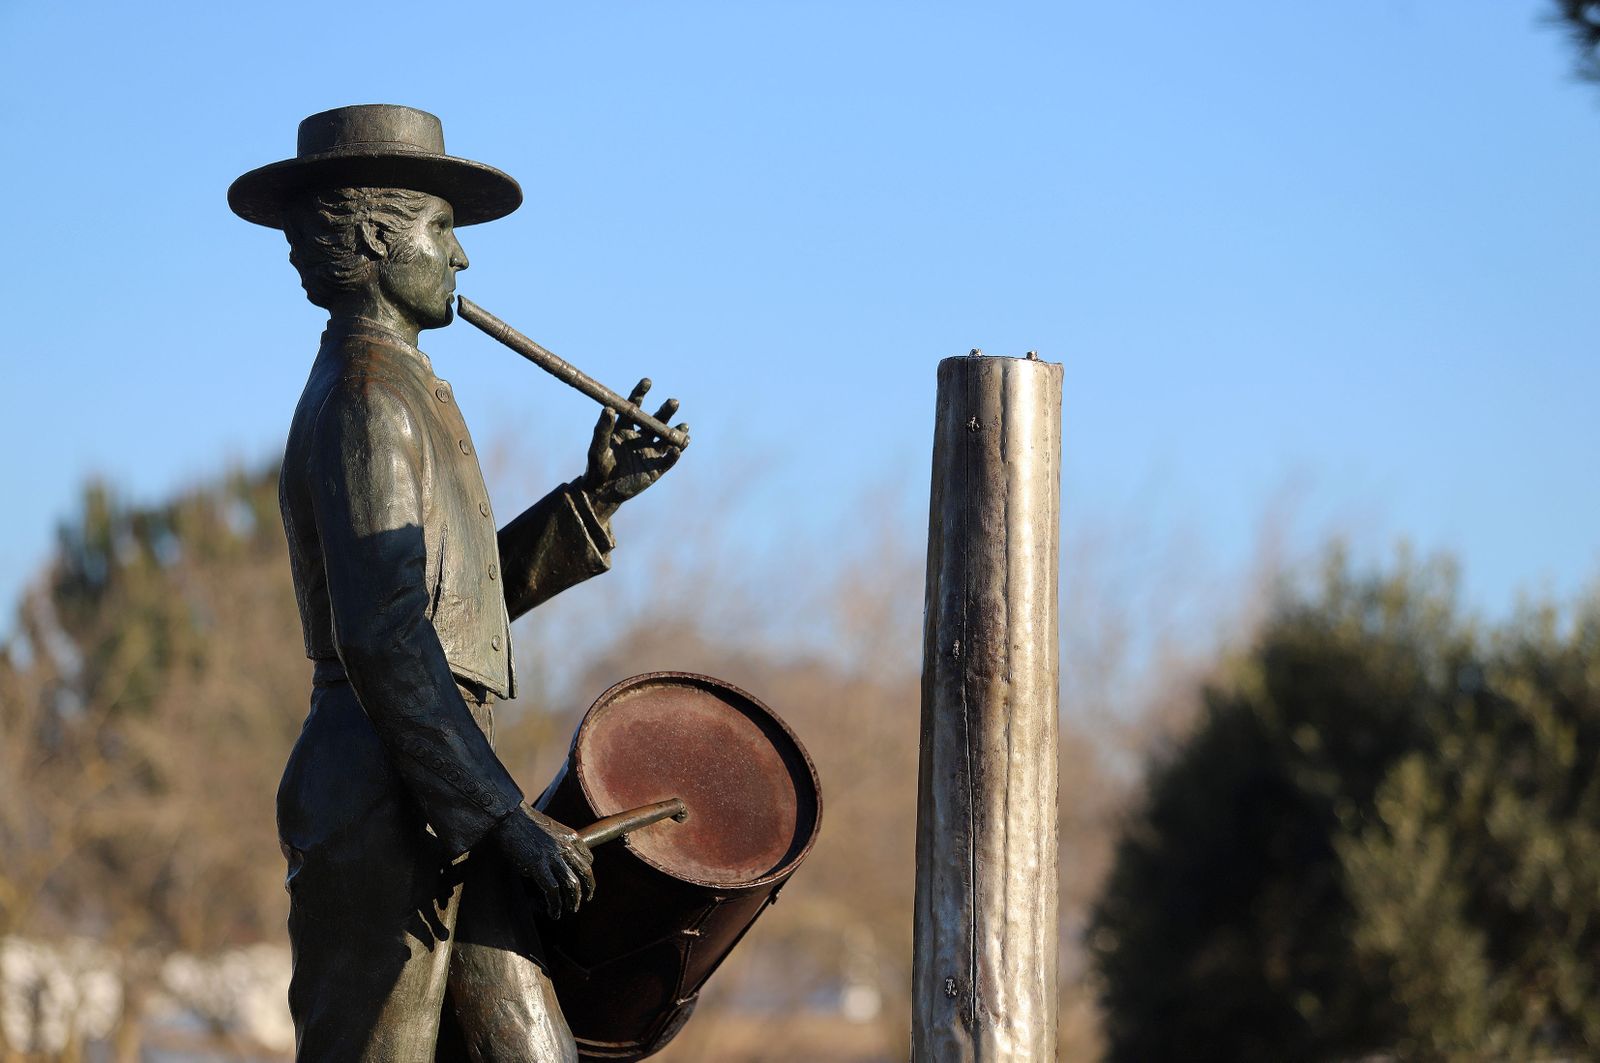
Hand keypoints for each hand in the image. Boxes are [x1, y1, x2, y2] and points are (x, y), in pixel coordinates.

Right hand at [492, 804, 594, 918]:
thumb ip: (559, 843)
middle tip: (585, 899)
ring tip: (571, 909)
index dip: (587, 873)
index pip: (588, 859)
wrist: (508, 817)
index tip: (583, 882)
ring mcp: (553, 857)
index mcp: (571, 836)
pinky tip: (554, 911)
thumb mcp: (550, 829)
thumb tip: (557, 861)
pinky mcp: (538, 866)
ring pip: (572, 884)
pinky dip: (556, 904)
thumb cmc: (525, 823)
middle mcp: (566, 847)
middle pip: (585, 873)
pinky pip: (553, 891)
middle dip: (588, 889)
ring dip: (574, 900)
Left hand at [580, 379, 688, 520]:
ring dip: (677, 431)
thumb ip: (602, 429)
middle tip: (673, 402)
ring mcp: (650, 452)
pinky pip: (668, 460)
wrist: (602, 491)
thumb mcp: (598, 447)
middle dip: (666, 411)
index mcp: (625, 427)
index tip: (647, 382)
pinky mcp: (656, 469)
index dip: (641, 393)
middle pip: (656, 420)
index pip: (635, 406)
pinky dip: (674, 454)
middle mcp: (640, 436)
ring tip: (683, 425)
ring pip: (667, 438)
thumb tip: (608, 409)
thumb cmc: (597, 466)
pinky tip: (677, 449)